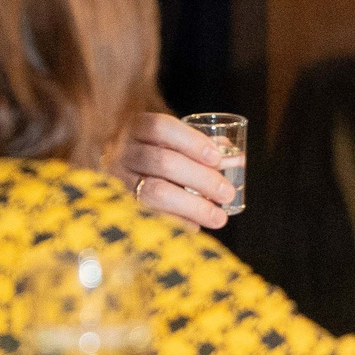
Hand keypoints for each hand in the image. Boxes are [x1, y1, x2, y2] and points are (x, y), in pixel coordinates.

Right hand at [114, 112, 236, 228]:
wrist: (119, 169)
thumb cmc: (155, 152)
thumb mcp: (172, 142)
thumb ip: (202, 147)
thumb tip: (237, 159)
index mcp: (137, 127)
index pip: (160, 128)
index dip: (190, 141)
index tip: (216, 158)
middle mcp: (123, 151)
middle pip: (163, 162)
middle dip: (200, 178)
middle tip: (227, 193)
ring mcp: (117, 179)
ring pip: (155, 192)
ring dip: (192, 206)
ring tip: (218, 217)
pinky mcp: (120, 205)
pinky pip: (150, 216)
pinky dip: (177, 222)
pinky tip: (196, 226)